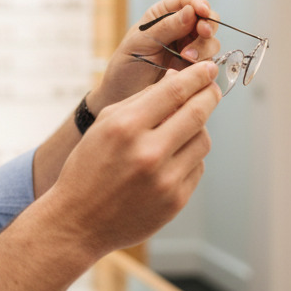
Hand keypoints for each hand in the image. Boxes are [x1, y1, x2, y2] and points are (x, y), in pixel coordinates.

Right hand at [48, 61, 220, 254]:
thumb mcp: (104, 125)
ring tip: (183, 128)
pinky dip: (189, 158)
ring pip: (203, 141)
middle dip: (209, 95)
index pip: (174, 91)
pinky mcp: (175, 200)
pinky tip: (171, 159)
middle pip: (197, 113)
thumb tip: (176, 80)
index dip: (197, 76)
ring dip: (198, 129)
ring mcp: (165, 179)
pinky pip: (197, 167)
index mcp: (125, 127)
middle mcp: (148, 152)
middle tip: (212, 89)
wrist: (78, 221)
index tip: (208, 69)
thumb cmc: (88, 169)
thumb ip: (141, 101)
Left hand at [90, 0, 221, 111]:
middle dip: (207, 26)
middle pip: (207, 20)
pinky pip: (209, 63)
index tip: (203, 11)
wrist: (121, 98)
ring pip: (211, 42)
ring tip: (186, 58)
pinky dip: (204, 65)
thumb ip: (165, 27)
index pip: (188, 2)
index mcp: (162, 15)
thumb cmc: (125, 67)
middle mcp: (179, 30)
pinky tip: (189, 70)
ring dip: (204, 48)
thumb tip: (190, 11)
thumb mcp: (139, 43)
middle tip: (201, 33)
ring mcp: (189, 50)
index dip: (199, 4)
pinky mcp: (194, 70)